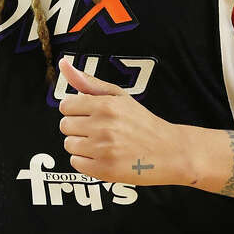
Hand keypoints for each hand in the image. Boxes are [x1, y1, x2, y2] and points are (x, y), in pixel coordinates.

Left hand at [57, 57, 185, 185]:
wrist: (170, 151)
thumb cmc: (142, 122)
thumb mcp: (120, 96)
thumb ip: (89, 82)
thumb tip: (63, 64)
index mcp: (106, 105)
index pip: (66, 105)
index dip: (76, 110)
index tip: (90, 114)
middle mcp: (103, 126)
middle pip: (65, 125)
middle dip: (79, 127)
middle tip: (100, 130)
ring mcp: (103, 149)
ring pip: (69, 144)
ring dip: (82, 145)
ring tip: (103, 144)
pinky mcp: (104, 170)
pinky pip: (76, 163)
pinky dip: (86, 161)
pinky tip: (104, 157)